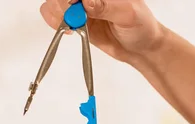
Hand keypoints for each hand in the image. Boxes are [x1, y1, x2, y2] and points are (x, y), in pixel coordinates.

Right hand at [40, 0, 165, 62]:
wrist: (141, 48)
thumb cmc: (141, 26)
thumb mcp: (127, 14)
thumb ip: (106, 7)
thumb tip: (86, 1)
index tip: (74, 6)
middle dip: (64, 6)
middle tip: (77, 19)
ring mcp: (80, 7)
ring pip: (53, 4)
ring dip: (59, 16)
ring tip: (75, 26)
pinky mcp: (75, 21)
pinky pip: (54, 18)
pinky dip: (56, 23)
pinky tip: (70, 30)